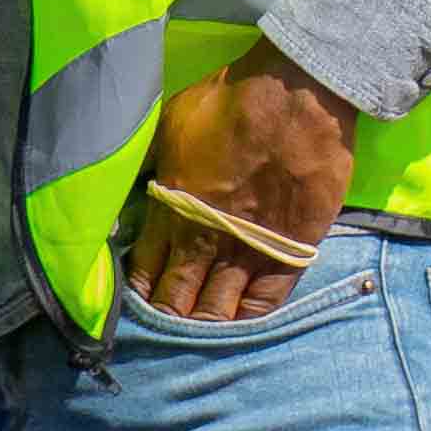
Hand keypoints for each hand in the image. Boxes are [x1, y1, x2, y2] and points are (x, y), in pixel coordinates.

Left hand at [126, 42, 354, 319]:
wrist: (295, 95)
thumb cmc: (231, 100)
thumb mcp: (171, 123)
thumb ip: (154, 161)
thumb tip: (135, 181)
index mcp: (172, 208)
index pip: (145, 267)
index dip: (139, 289)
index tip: (135, 302)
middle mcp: (207, 238)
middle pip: (178, 297)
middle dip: (167, 315)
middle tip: (161, 329)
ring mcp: (249, 249)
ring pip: (219, 308)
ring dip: (204, 324)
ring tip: (195, 335)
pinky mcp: (289, 251)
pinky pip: (265, 302)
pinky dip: (248, 318)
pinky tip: (237, 324)